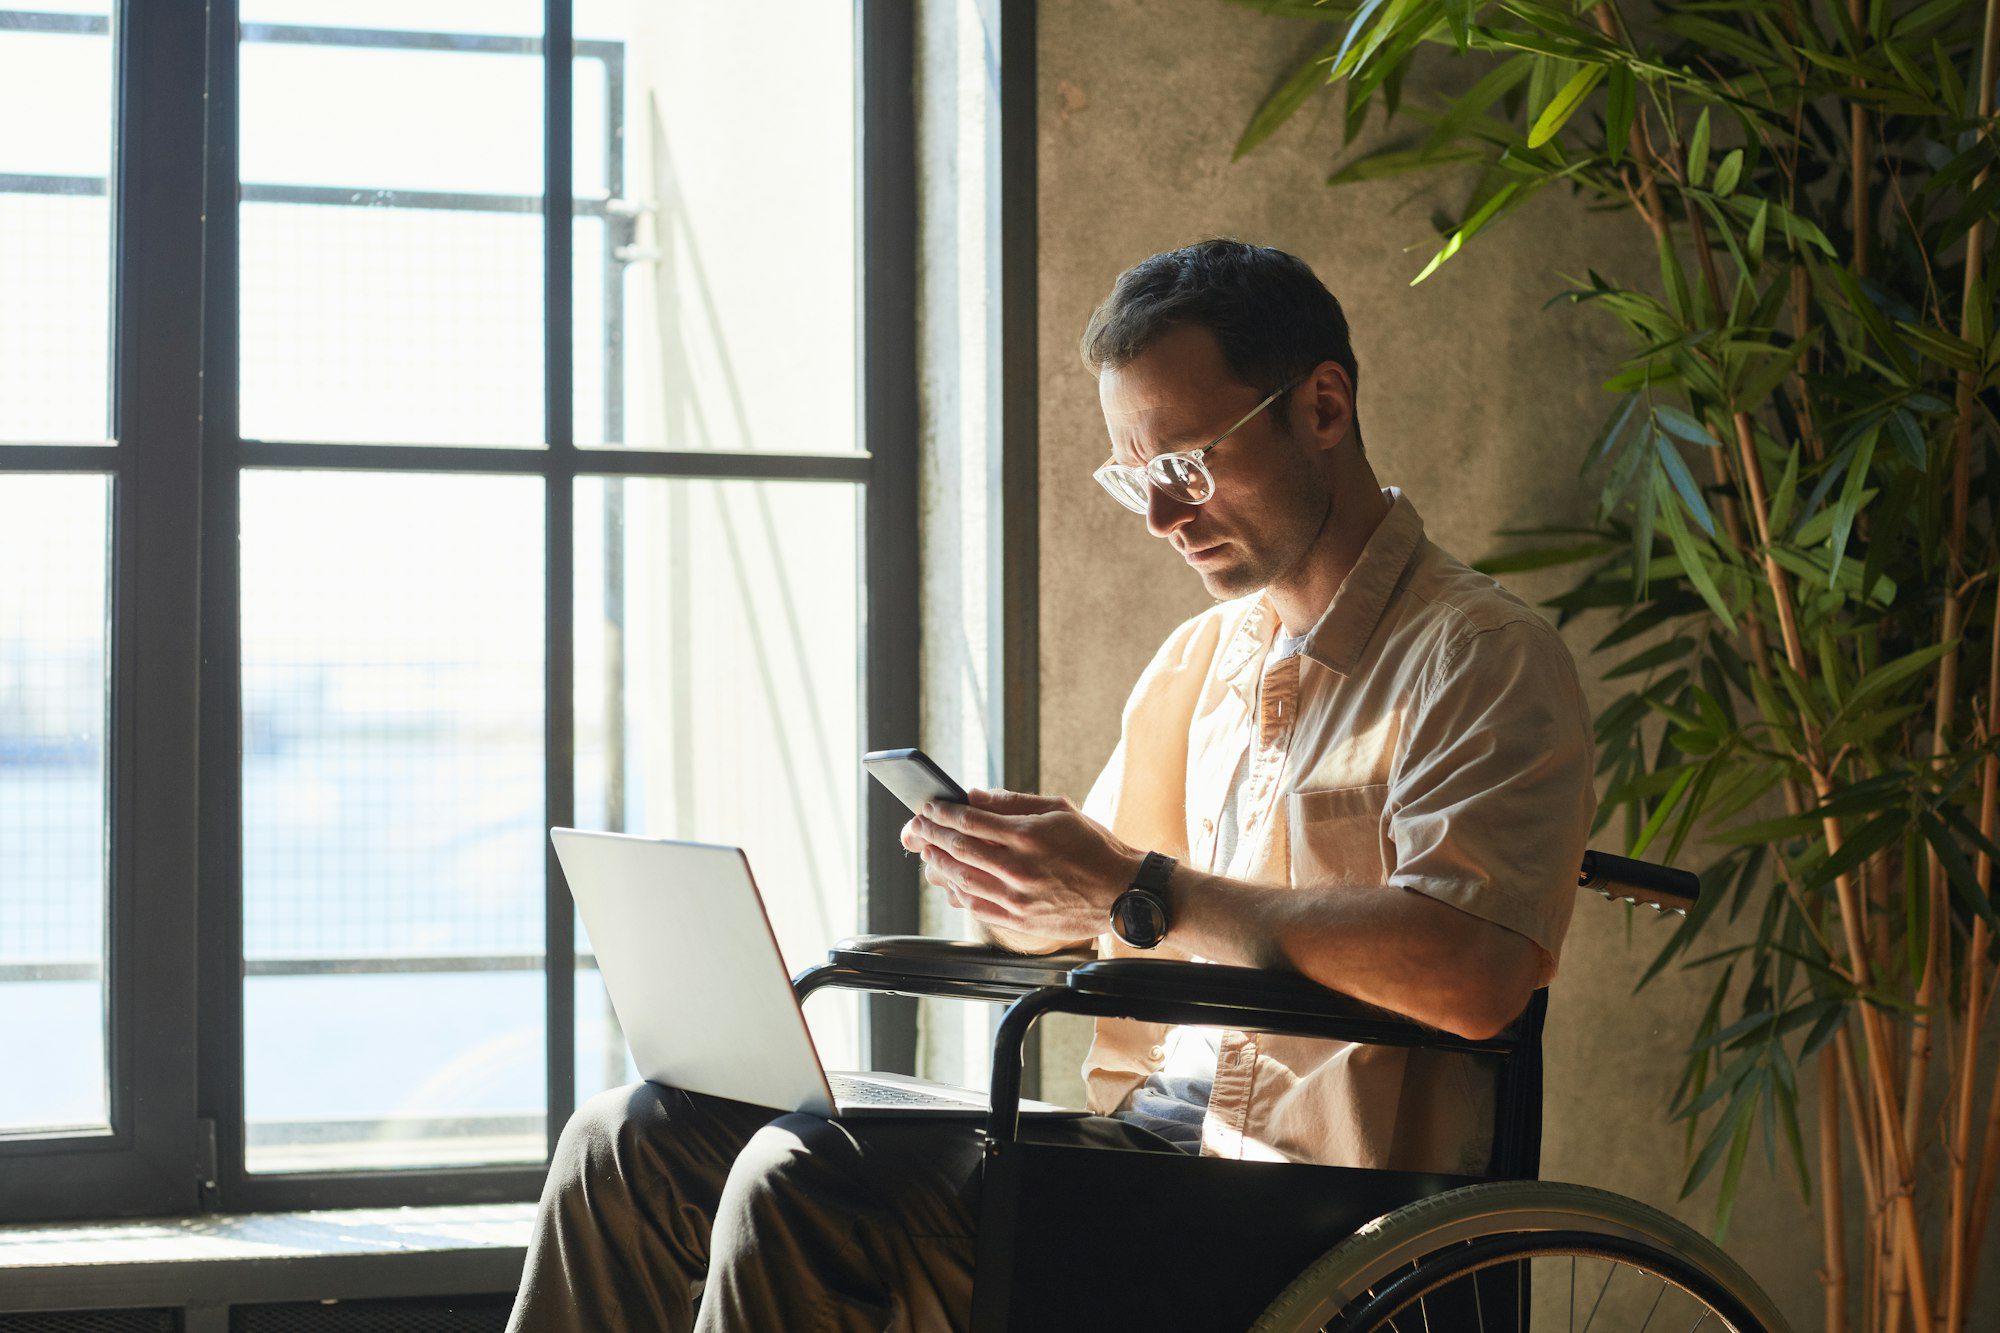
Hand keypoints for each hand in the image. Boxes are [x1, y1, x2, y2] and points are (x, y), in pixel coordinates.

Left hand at [899, 787, 1144, 939]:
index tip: (928, 806)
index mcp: (1028, 834)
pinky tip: (950, 882)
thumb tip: (974, 796)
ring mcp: (1017, 898)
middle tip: (916, 827)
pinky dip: (956, 892)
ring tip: (928, 852)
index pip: (969, 820)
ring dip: (938, 864)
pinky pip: (976, 907)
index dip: (941, 812)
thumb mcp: (1059, 810)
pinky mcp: (1020, 921)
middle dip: (930, 835)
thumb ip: (1013, 802)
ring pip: (960, 880)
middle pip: (957, 849)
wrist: (1123, 894)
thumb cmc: (1094, 847)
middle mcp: (1018, 868)